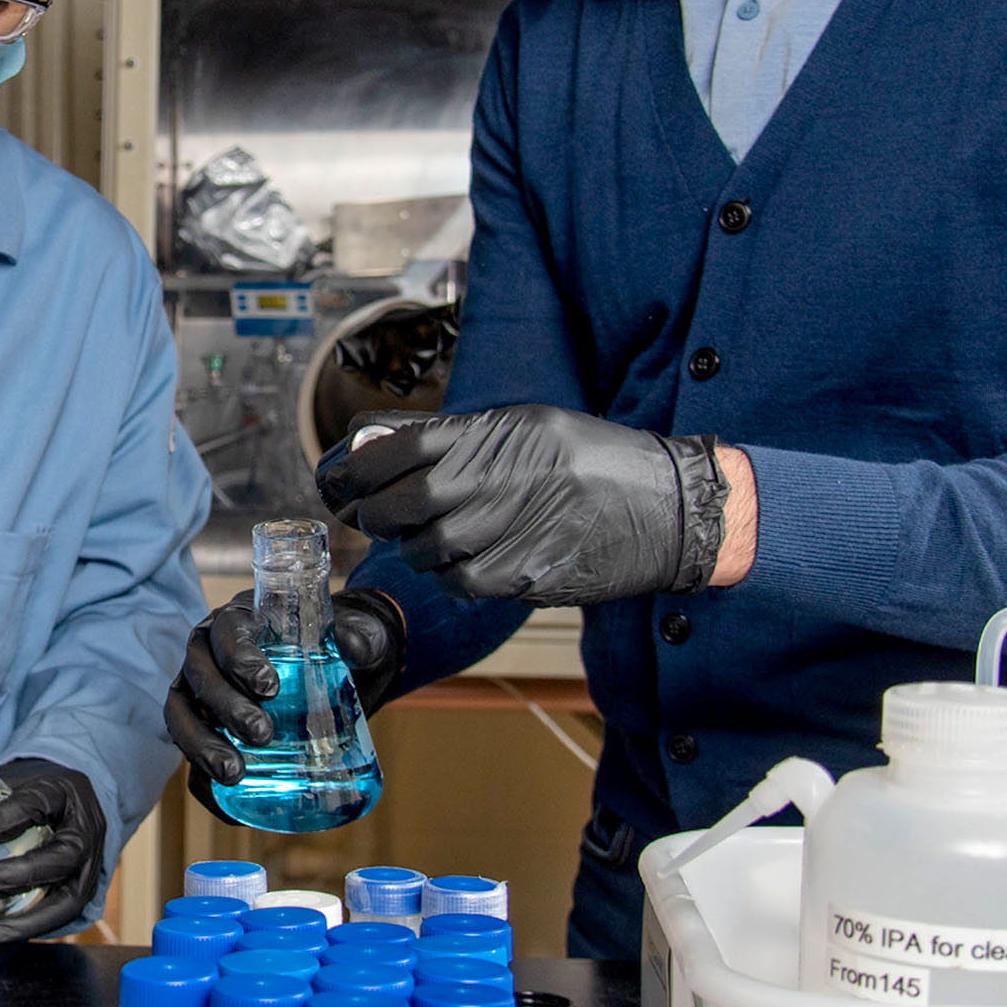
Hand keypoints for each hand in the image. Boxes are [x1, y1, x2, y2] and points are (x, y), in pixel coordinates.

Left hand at [0, 758, 108, 944]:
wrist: (75, 803)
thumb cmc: (35, 794)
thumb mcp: (7, 783)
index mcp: (62, 792)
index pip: (41, 801)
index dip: (13, 815)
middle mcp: (83, 830)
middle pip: (64, 855)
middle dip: (24, 873)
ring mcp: (89, 864)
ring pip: (70, 898)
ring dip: (29, 920)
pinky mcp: (82, 890)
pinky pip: (63, 916)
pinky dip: (32, 929)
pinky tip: (1, 936)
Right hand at [164, 589, 405, 794]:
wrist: (340, 675)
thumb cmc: (340, 649)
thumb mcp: (358, 637)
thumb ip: (359, 639)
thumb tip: (353, 649)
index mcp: (238, 622)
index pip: (226, 634)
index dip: (239, 659)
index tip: (270, 687)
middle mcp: (209, 656)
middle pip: (200, 679)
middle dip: (224, 708)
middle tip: (262, 734)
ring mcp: (202, 697)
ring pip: (182, 719)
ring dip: (201, 747)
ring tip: (234, 774)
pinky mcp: (208, 735)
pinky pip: (194, 759)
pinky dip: (204, 783)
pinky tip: (231, 805)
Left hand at [318, 404, 729, 604]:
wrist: (668, 505)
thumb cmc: (597, 460)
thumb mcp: (530, 424)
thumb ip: (462, 438)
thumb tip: (388, 450)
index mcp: (495, 433)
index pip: (397, 449)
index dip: (354, 469)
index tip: (338, 481)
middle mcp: (498, 477)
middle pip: (402, 504)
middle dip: (374, 515)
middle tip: (369, 517)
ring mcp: (512, 528)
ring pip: (427, 549)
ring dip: (415, 548)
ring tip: (428, 539)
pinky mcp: (527, 573)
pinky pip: (462, 582)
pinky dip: (452, 576)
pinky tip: (463, 562)